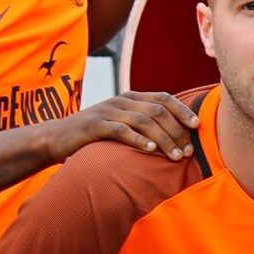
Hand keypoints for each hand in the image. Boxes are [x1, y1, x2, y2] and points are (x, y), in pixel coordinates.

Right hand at [46, 91, 200, 160]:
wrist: (56, 138)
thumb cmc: (94, 135)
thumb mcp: (121, 124)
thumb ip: (142, 124)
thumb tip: (175, 136)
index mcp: (130, 97)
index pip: (163, 98)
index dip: (182, 110)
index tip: (197, 126)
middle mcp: (121, 100)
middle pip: (157, 110)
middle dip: (176, 131)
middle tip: (187, 151)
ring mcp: (107, 111)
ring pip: (143, 121)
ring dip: (163, 139)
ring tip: (175, 156)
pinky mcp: (94, 125)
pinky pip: (121, 130)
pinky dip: (138, 140)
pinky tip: (151, 151)